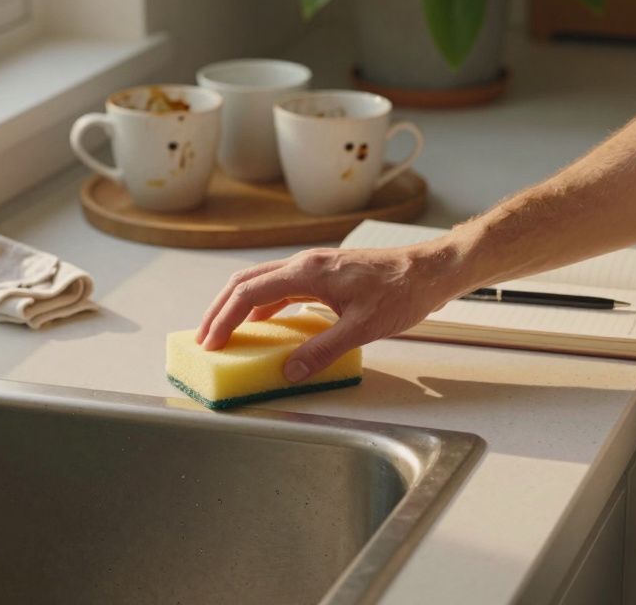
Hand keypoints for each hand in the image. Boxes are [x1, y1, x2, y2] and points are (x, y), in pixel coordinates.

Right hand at [195, 242, 467, 381]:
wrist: (429, 270)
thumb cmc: (402, 292)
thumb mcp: (362, 328)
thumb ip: (322, 351)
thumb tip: (290, 371)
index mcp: (307, 272)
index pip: (249, 294)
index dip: (224, 319)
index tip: (210, 342)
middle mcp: (305, 264)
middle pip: (246, 283)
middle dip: (220, 311)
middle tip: (205, 339)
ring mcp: (314, 267)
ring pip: (262, 283)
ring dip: (239, 307)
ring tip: (226, 333)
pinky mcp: (324, 275)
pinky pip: (282, 288)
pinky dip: (264, 306)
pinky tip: (266, 326)